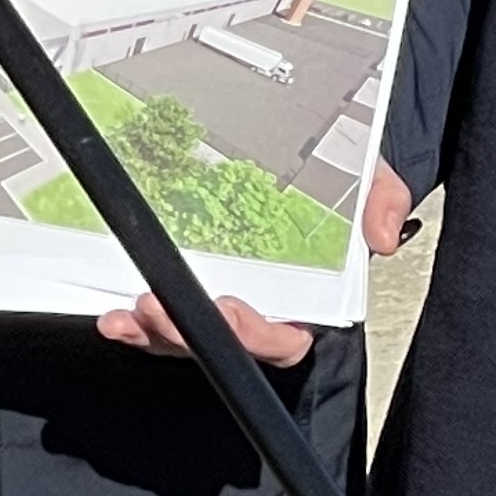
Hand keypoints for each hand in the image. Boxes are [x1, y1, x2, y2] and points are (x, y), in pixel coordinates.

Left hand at [97, 165, 408, 359]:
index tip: (234, 311)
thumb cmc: (331, 179)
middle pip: (221, 346)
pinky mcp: (177, 288)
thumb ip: (381, 200)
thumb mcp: (368, 177)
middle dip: (186, 335)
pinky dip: (131, 323)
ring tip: (128, 314)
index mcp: (303, 301)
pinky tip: (113, 316)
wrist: (300, 150)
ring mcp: (212, 303)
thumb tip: (378, 237)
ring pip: (180, 338)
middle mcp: (256, 310)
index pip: (284, 339)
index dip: (257, 335)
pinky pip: (153, 317)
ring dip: (152, 333)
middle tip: (157, 308)